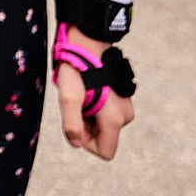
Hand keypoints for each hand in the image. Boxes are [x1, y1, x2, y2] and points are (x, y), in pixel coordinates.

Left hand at [52, 24, 134, 160]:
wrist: (89, 43)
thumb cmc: (78, 69)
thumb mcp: (69, 97)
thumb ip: (72, 124)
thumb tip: (76, 143)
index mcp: (115, 119)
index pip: (105, 151)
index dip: (87, 143)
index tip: (77, 122)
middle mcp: (125, 116)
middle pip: (103, 138)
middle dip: (86, 126)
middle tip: (77, 103)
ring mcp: (126, 107)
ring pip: (103, 125)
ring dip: (89, 115)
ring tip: (82, 94)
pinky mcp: (122, 99)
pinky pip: (106, 114)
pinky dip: (95, 107)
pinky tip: (88, 90)